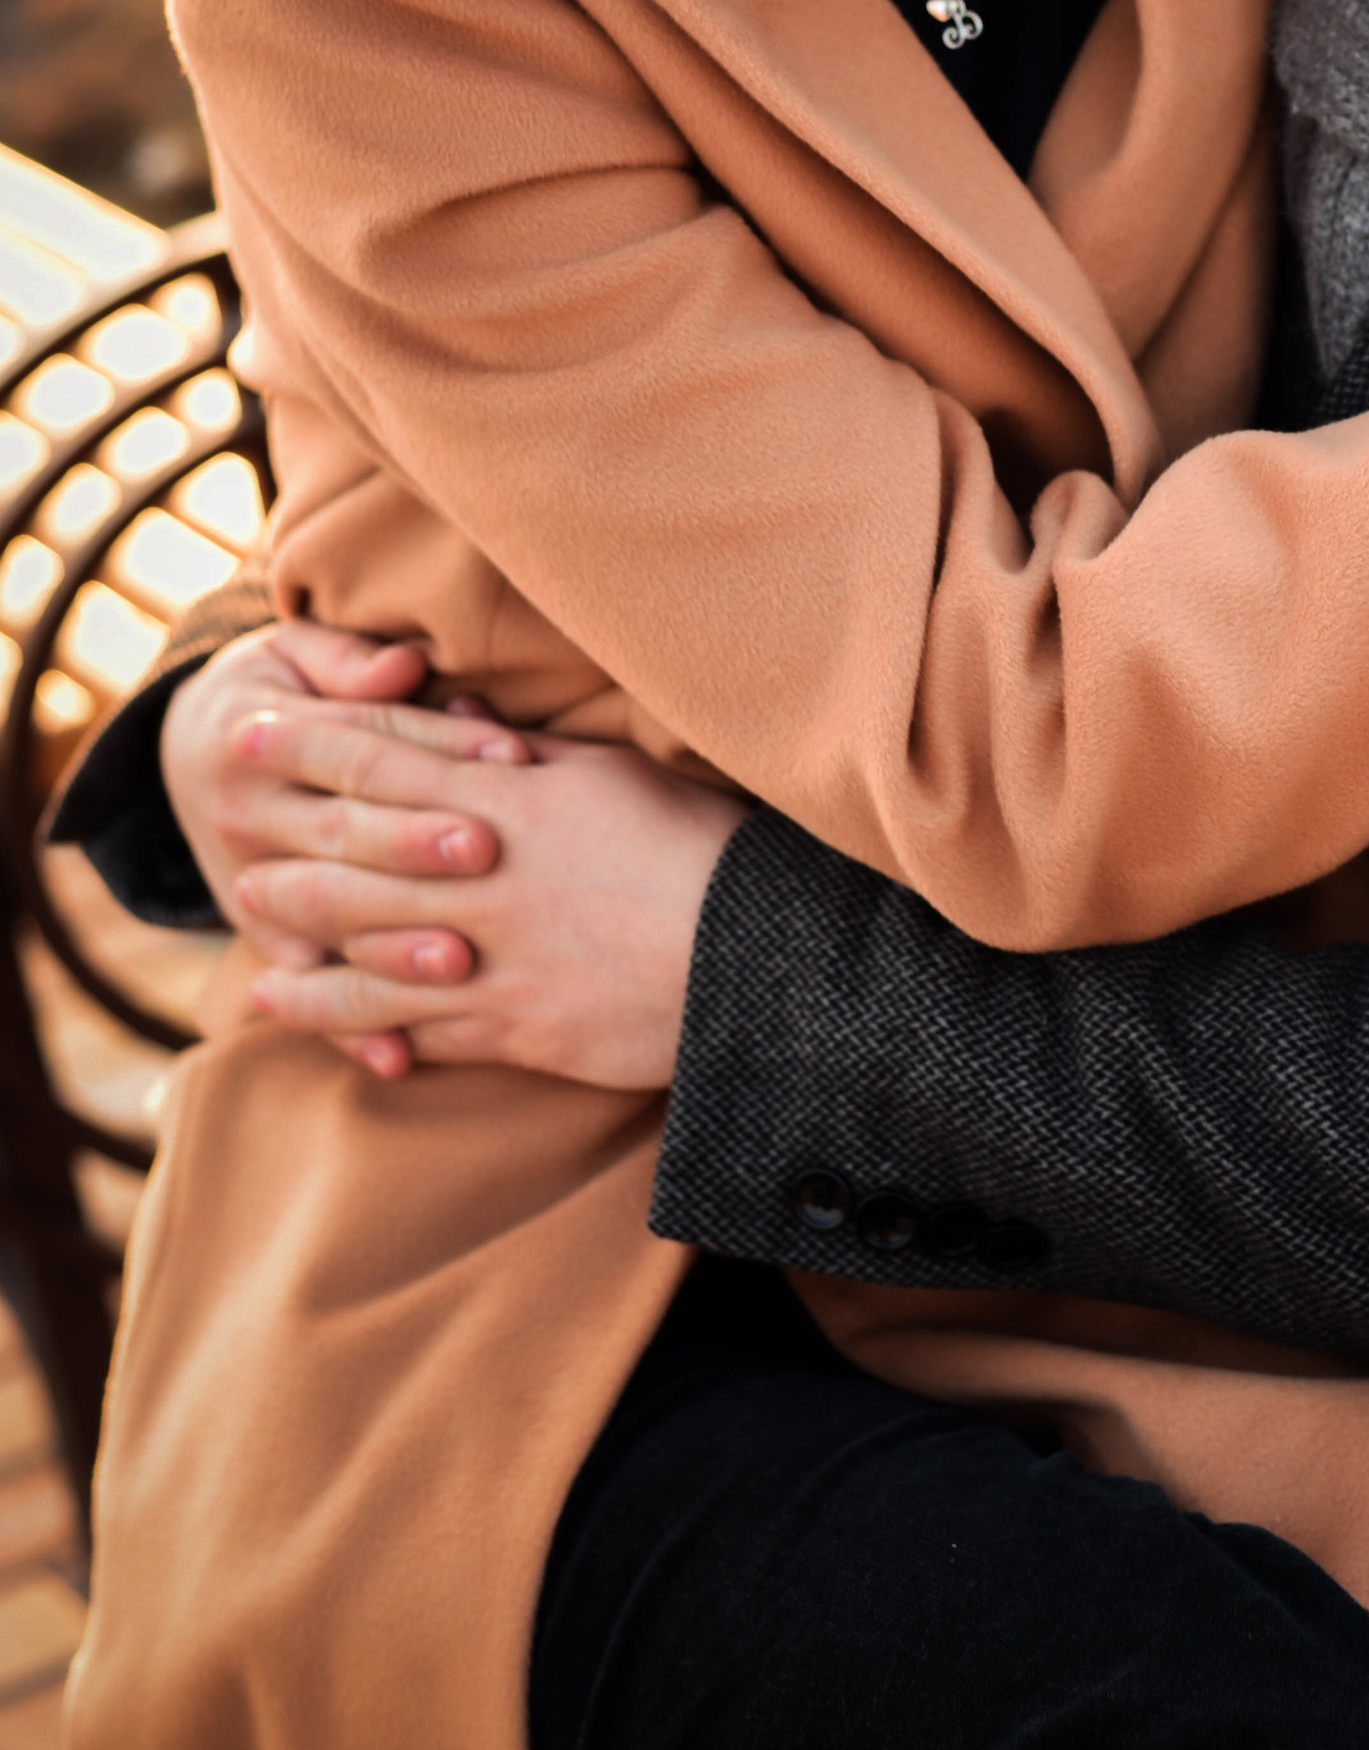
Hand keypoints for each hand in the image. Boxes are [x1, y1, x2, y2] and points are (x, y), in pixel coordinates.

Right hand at [161, 624, 528, 1081]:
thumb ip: (352, 662)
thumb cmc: (286, 687)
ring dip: (392, 946)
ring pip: (326, 918)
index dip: (440, 746)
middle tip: (488, 852)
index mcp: (262, 736)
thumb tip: (404, 665)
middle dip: (415, 844)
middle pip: (345, 832)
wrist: (194, 746)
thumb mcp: (300, 653)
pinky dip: (350, 1026)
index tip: (514, 756)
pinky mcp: (262, 938)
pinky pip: (306, 987)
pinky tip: (399, 1058)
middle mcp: (249, 817)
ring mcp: (250, 885)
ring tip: (462, 961)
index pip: (364, 743)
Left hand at [233, 712, 745, 1092]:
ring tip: (257, 961)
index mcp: (509, 801)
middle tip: (233, 851)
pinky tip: (334, 1034)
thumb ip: (532, 754)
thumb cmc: (699, 847)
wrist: (755, 956)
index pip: (385, 762)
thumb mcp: (617, 776)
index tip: (253, 730)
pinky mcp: (517, 1029)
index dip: (311, 745)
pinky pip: (422, 1030)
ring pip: (370, 956)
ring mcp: (493, 960)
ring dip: (306, 955)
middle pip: (354, 861)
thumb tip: (463, 715)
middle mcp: (484, 879)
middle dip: (286, 853)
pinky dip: (370, 1032)